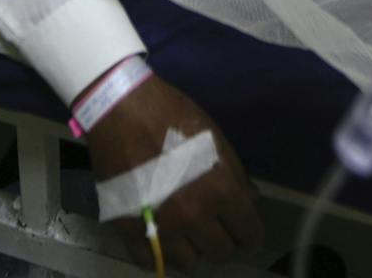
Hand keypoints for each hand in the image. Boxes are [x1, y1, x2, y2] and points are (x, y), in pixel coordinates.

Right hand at [85, 74, 262, 269]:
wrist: (120, 110)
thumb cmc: (172, 116)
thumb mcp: (214, 138)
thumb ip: (235, 174)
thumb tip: (250, 199)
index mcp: (220, 191)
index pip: (248, 233)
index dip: (250, 234)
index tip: (246, 233)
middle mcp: (193, 216)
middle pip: (220, 252)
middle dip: (224, 242)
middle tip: (216, 229)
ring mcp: (159, 226)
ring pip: (187, 263)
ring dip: (192, 250)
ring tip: (188, 234)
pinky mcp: (129, 230)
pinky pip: (151, 261)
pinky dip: (159, 254)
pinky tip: (162, 236)